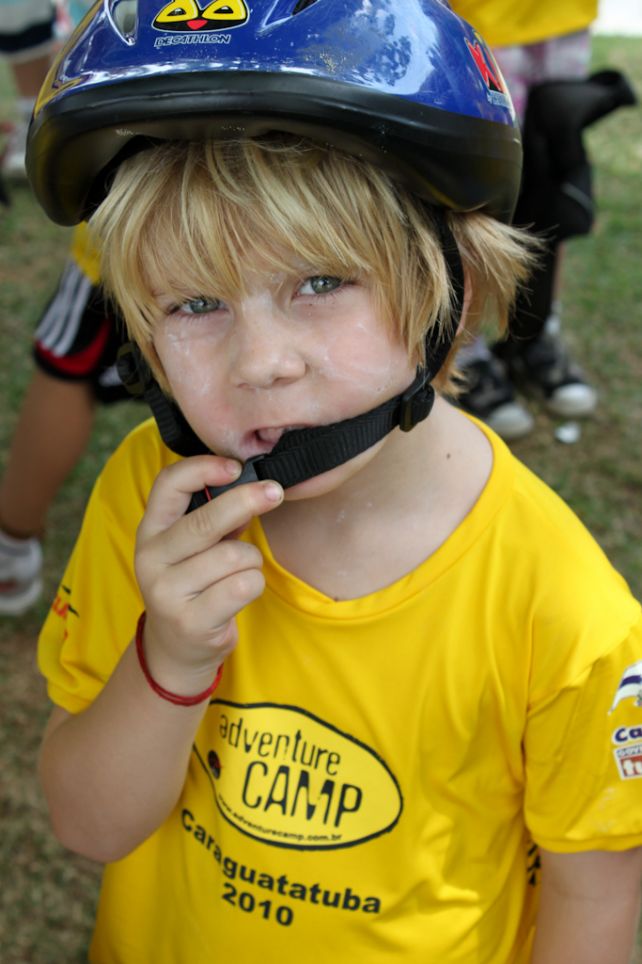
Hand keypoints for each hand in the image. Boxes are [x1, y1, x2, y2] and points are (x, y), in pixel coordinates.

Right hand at [135, 456, 282, 694]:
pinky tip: (241, 591)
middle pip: (205, 522)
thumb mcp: (196, 545)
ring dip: (251, 560)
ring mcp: (167, 592)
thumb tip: (254, 487)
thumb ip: (217, 517)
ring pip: (234, 557)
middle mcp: (151, 559)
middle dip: (247, 501)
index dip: (202, 468)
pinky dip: (254, 583)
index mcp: (150, 531)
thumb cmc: (196, 582)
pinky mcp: (191, 621)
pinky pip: (243, 586)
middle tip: (274, 492)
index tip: (235, 466)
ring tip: (240, 571)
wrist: (177, 646)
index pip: (167, 484)